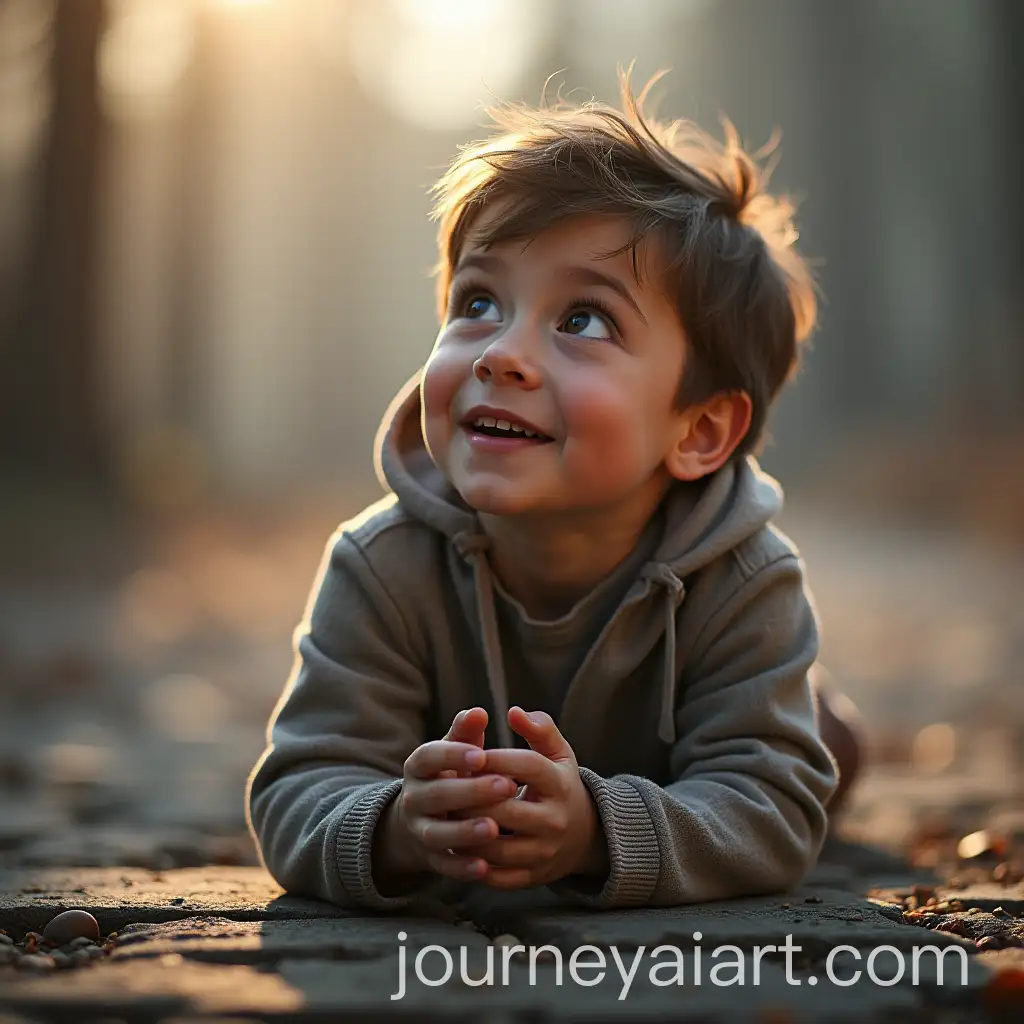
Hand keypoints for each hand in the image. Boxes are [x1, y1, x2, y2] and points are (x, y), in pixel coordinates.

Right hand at [377, 708, 517, 884]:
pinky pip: (444, 866)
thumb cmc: (449, 773)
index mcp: (418, 766)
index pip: (430, 757)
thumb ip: (465, 732)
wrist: (421, 817)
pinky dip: (461, 868)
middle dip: (471, 792)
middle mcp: (414, 798)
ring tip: (494, 828)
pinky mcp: (430, 858)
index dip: (454, 755)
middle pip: (438, 795)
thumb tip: (478, 712)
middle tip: (507, 786)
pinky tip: (484, 867)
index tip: (483, 754)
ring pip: (438, 833)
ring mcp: (420, 829)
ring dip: (465, 832)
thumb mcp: (453, 750)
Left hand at [463, 706, 608, 889]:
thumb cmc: (559, 783)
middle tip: (446, 789)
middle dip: (474, 799)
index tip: (471, 754)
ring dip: (468, 835)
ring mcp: (545, 852)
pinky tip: (456, 848)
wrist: (584, 835)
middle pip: (508, 810)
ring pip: (500, 848)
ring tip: (447, 817)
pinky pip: (500, 877)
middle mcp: (555, 820)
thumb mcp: (557, 753)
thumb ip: (540, 728)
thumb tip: (514, 712)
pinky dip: (475, 866)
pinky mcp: (534, 877)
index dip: (497, 758)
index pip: (528, 767)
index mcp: (560, 784)